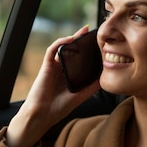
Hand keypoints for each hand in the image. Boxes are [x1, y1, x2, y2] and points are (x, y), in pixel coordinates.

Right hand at [5, 25, 100, 146]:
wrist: (42, 115)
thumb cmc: (57, 108)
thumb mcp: (79, 96)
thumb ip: (91, 87)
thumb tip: (105, 78)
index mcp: (69, 75)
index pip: (78, 58)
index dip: (87, 49)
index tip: (98, 43)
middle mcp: (61, 69)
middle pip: (71, 50)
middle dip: (80, 39)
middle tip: (90, 30)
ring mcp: (53, 66)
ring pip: (62, 47)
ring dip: (72, 37)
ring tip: (83, 31)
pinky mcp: (46, 66)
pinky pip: (52, 50)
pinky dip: (61, 43)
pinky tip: (70, 39)